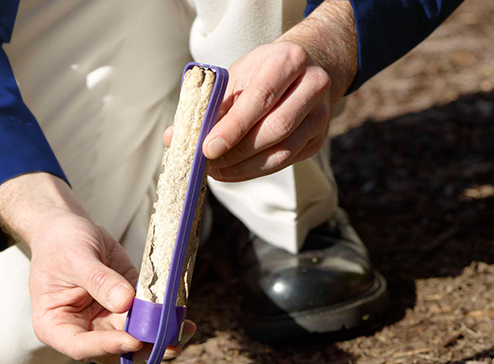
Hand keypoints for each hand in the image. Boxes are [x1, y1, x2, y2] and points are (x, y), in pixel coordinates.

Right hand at [0, 173, 194, 363]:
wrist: (67, 227)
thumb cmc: (60, 242)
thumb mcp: (76, 257)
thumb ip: (99, 281)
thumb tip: (126, 303)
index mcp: (55, 325)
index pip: (80, 346)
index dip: (107, 347)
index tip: (133, 340)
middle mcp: (81, 330)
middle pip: (112, 350)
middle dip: (143, 349)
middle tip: (170, 345)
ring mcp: (105, 321)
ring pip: (134, 340)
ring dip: (159, 339)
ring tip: (183, 331)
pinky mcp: (125, 308)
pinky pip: (145, 319)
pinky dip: (163, 321)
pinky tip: (182, 319)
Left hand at [163, 0, 356, 181]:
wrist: (304, 69)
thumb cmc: (261, 73)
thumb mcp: (235, 77)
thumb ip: (207, 106)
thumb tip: (172, 138)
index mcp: (289, 60)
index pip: (260, 98)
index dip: (232, 128)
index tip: (207, 149)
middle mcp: (313, 85)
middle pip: (276, 128)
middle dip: (237, 152)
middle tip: (207, 163)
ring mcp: (321, 115)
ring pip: (283, 151)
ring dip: (245, 167)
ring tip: (216, 171)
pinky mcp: (318, 139)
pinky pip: (285, 162)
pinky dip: (255, 170)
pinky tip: (232, 171)